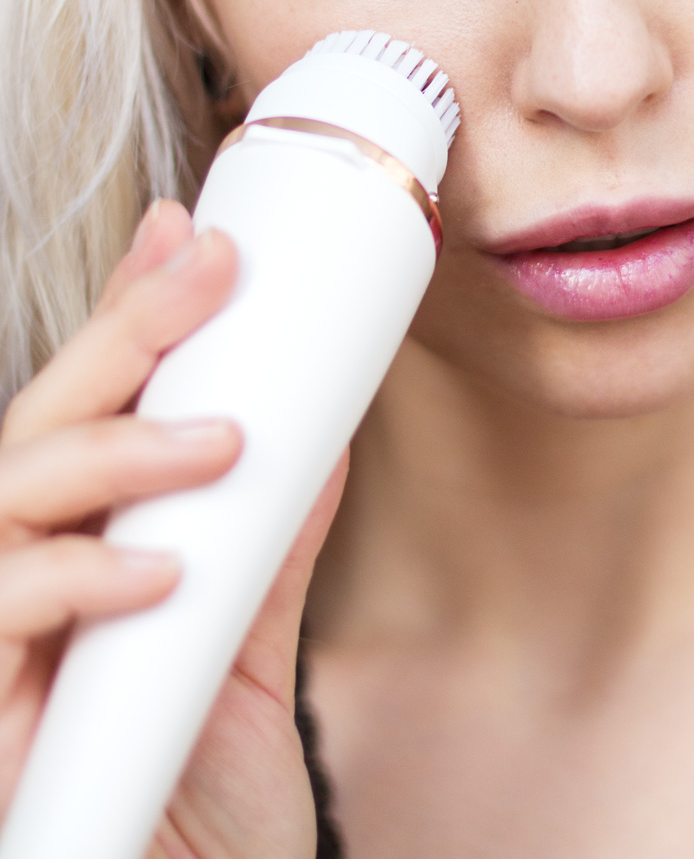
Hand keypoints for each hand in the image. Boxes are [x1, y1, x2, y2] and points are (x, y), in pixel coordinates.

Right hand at [0, 200, 346, 858]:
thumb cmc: (196, 811)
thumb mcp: (248, 664)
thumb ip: (266, 554)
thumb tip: (321, 437)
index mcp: (83, 556)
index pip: (91, 413)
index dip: (127, 315)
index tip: (188, 234)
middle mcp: (25, 584)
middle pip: (43, 426)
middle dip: (122, 332)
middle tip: (208, 267)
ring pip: (7, 497)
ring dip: (113, 450)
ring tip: (219, 442)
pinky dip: (75, 581)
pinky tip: (154, 571)